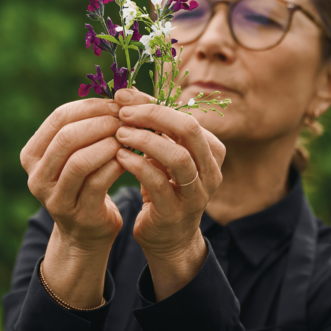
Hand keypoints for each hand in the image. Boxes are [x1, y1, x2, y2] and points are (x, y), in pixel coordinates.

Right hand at [20, 98, 126, 251]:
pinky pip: (98, 182)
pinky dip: (116, 165)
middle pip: (67, 137)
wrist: (85, 234)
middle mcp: (36, 176)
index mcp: (31, 154)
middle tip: (127, 118)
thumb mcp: (75, 154)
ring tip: (130, 137)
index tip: (117, 102)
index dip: (90, 106)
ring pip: (80, 160)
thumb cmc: (85, 183)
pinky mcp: (77, 214)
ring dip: (109, 144)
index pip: (59, 117)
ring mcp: (54, 198)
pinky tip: (130, 158)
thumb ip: (85, 127)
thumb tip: (119, 93)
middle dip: (101, 123)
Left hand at [113, 88, 225, 295]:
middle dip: (154, 115)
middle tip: (123, 111)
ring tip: (119, 133)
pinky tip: (119, 157)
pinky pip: (158, 183)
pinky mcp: (176, 212)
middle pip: (189, 130)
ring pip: (178, 157)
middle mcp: (210, 170)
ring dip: (145, 140)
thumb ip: (150, 126)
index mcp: (211, 150)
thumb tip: (124, 93)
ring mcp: (197, 193)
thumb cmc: (163, 186)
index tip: (123, 95)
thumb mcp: (161, 154)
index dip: (153, 103)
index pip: (186, 116)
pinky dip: (137, 165)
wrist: (168, 237)